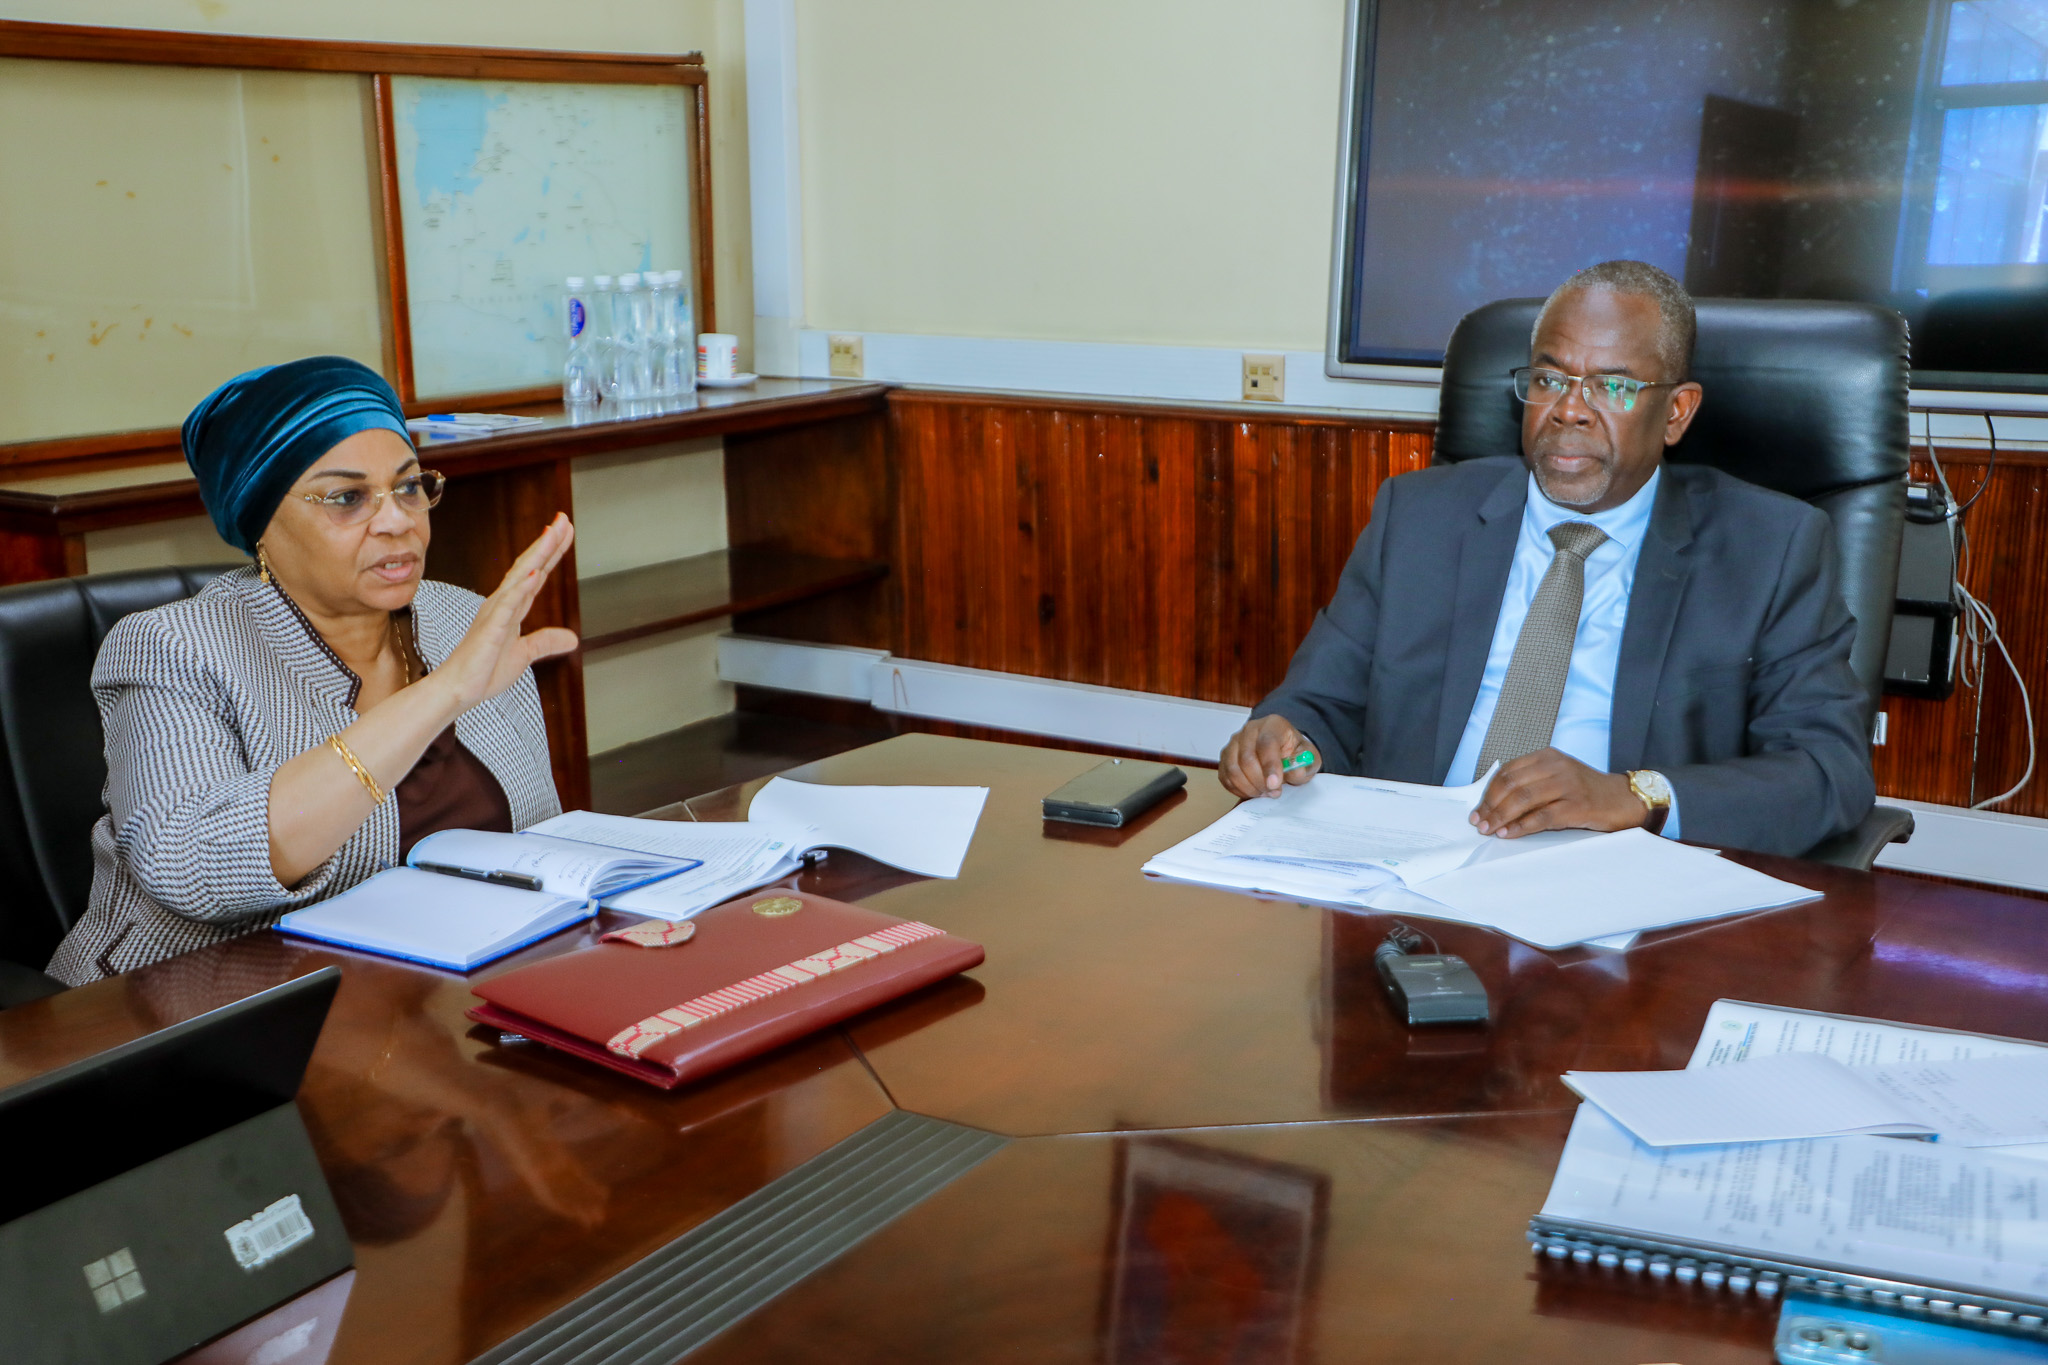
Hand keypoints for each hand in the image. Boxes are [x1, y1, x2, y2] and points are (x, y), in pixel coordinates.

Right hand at [430, 514, 578, 711]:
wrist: (460, 689)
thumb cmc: (484, 670)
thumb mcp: (525, 654)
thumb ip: (545, 642)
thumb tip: (572, 638)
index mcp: (512, 607)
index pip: (537, 574)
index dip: (552, 552)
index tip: (565, 531)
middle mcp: (503, 603)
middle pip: (530, 567)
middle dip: (547, 543)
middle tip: (563, 519)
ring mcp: (496, 613)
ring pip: (520, 577)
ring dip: (538, 555)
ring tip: (553, 534)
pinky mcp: (491, 628)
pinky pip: (508, 605)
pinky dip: (522, 588)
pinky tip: (536, 574)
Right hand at [1218, 715, 1319, 798]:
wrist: (1283, 751)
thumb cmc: (1294, 753)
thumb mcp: (1308, 758)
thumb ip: (1304, 765)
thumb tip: (1295, 772)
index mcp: (1273, 725)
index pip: (1266, 742)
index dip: (1270, 765)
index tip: (1275, 784)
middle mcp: (1250, 730)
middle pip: (1247, 757)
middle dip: (1260, 781)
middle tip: (1273, 792)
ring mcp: (1234, 743)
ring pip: (1233, 769)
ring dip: (1249, 787)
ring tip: (1264, 792)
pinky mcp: (1225, 757)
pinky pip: (1226, 777)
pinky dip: (1238, 789)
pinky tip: (1253, 790)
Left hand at [1470, 748, 1647, 836]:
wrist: (1624, 800)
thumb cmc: (1586, 792)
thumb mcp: (1557, 778)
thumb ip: (1531, 784)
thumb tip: (1494, 805)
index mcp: (1547, 757)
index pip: (1508, 771)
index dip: (1489, 792)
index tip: (1478, 809)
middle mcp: (1556, 767)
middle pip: (1512, 784)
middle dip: (1491, 806)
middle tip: (1479, 822)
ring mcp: (1568, 785)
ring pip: (1523, 799)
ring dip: (1501, 817)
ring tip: (1489, 829)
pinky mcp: (1577, 805)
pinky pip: (1542, 817)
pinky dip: (1521, 827)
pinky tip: (1509, 833)